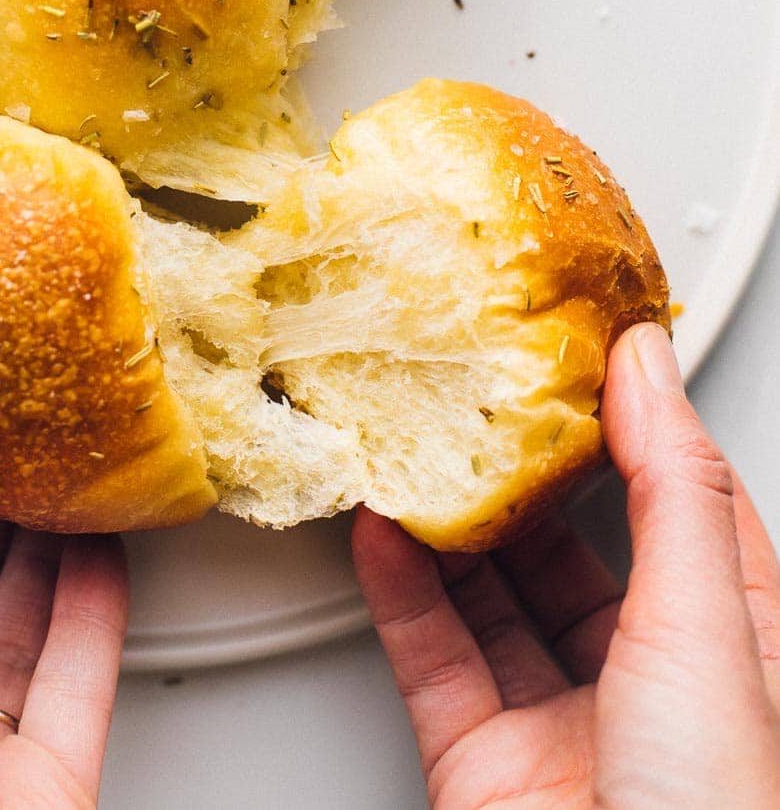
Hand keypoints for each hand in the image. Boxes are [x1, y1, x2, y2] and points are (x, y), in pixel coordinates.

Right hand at [353, 322, 779, 808]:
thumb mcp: (708, 634)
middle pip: (577, 548)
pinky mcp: (484, 761)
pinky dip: (399, 591)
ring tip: (415, 449)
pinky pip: (433, 656)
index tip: (586, 355)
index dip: (639, 426)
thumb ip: (670, 496)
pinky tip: (382, 534)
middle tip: (478, 397)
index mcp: (735, 649)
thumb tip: (649, 370)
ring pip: (495, 598)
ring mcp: (563, 724)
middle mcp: (651, 683)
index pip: (687, 507)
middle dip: (525, 473)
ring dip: (449, 526)